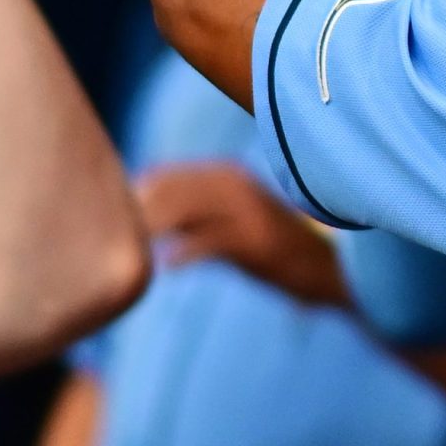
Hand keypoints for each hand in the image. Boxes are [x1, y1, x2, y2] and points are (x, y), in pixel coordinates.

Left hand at [136, 161, 348, 308]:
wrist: (329, 269)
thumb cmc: (274, 248)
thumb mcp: (234, 222)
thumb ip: (196, 215)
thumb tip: (146, 217)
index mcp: (230, 177)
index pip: (172, 175)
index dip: (142, 193)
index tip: (117, 214)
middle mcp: (238, 186)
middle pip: (175, 189)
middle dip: (143, 208)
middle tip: (115, 233)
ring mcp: (249, 212)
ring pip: (189, 209)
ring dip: (158, 225)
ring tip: (135, 245)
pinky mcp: (258, 241)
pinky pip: (213, 242)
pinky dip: (187, 252)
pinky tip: (168, 266)